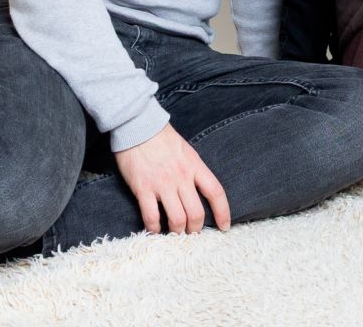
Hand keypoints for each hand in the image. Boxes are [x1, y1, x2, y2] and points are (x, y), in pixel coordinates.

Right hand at [114, 123, 230, 234]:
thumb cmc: (162, 138)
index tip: (224, 227)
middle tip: (191, 234)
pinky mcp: (143, 189)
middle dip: (195, 229)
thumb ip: (193, 169)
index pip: (216, 192)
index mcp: (195, 166)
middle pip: (196, 212)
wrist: (138, 126)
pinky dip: (154, 229)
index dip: (223, 212)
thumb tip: (199, 188)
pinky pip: (152, 217)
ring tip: (175, 235)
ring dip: (177, 232)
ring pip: (177, 219)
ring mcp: (162, 184)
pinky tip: (155, 230)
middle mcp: (182, 177)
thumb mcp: (186, 151)